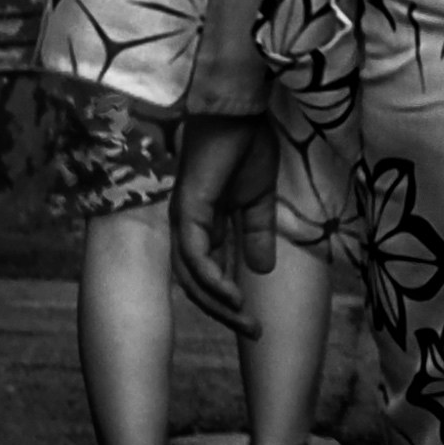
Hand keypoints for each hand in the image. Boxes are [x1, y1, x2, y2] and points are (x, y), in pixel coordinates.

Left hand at [170, 110, 271, 329]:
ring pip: (192, 277)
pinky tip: (233, 296)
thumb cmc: (246, 144)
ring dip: (218, 303)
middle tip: (254, 333)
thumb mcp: (259, 199)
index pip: (209, 274)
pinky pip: (194, 256)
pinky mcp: (188, 210)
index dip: (229, 303)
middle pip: (197, 284)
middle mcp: (187, 226)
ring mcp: (184, 220)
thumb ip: (257, 233)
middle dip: (224, 312)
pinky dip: (212, 280)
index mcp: (203, 223)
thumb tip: (259, 270)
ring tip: (246, 319)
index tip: (257, 324)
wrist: (242, 111)